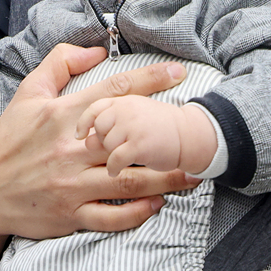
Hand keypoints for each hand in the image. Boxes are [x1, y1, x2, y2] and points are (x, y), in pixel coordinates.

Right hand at [0, 45, 194, 270]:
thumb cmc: (8, 140)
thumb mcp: (28, 93)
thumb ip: (60, 63)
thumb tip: (96, 50)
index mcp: (62, 115)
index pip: (113, 92)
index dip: (150, 80)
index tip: (178, 74)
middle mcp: (71, 149)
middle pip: (129, 140)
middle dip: (166, 136)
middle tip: (198, 132)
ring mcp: (72, 184)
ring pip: (128, 181)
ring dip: (165, 178)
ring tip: (193, 173)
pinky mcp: (70, 214)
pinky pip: (112, 216)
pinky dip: (138, 212)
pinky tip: (157, 204)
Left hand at [78, 94, 216, 177]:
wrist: (190, 135)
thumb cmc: (160, 128)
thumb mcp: (135, 114)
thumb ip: (109, 122)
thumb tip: (85, 140)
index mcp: (124, 100)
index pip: (95, 108)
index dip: (84, 122)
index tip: (80, 135)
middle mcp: (126, 110)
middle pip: (98, 128)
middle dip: (101, 141)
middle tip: (112, 148)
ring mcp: (132, 126)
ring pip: (106, 145)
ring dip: (109, 155)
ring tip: (119, 159)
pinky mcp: (138, 145)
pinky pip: (115, 159)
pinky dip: (113, 167)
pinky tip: (116, 170)